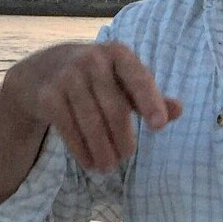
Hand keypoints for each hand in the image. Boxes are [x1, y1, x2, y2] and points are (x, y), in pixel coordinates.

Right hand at [0, 41, 181, 172]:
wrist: (44, 69)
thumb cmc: (97, 78)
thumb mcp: (124, 80)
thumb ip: (150, 96)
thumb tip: (179, 111)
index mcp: (118, 54)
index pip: (139, 79)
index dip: (150, 102)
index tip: (159, 126)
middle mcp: (92, 60)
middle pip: (115, 109)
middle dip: (123, 139)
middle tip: (126, 157)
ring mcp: (67, 75)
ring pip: (91, 123)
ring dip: (102, 150)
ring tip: (109, 167)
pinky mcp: (48, 94)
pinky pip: (68, 129)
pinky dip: (81, 150)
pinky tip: (89, 163)